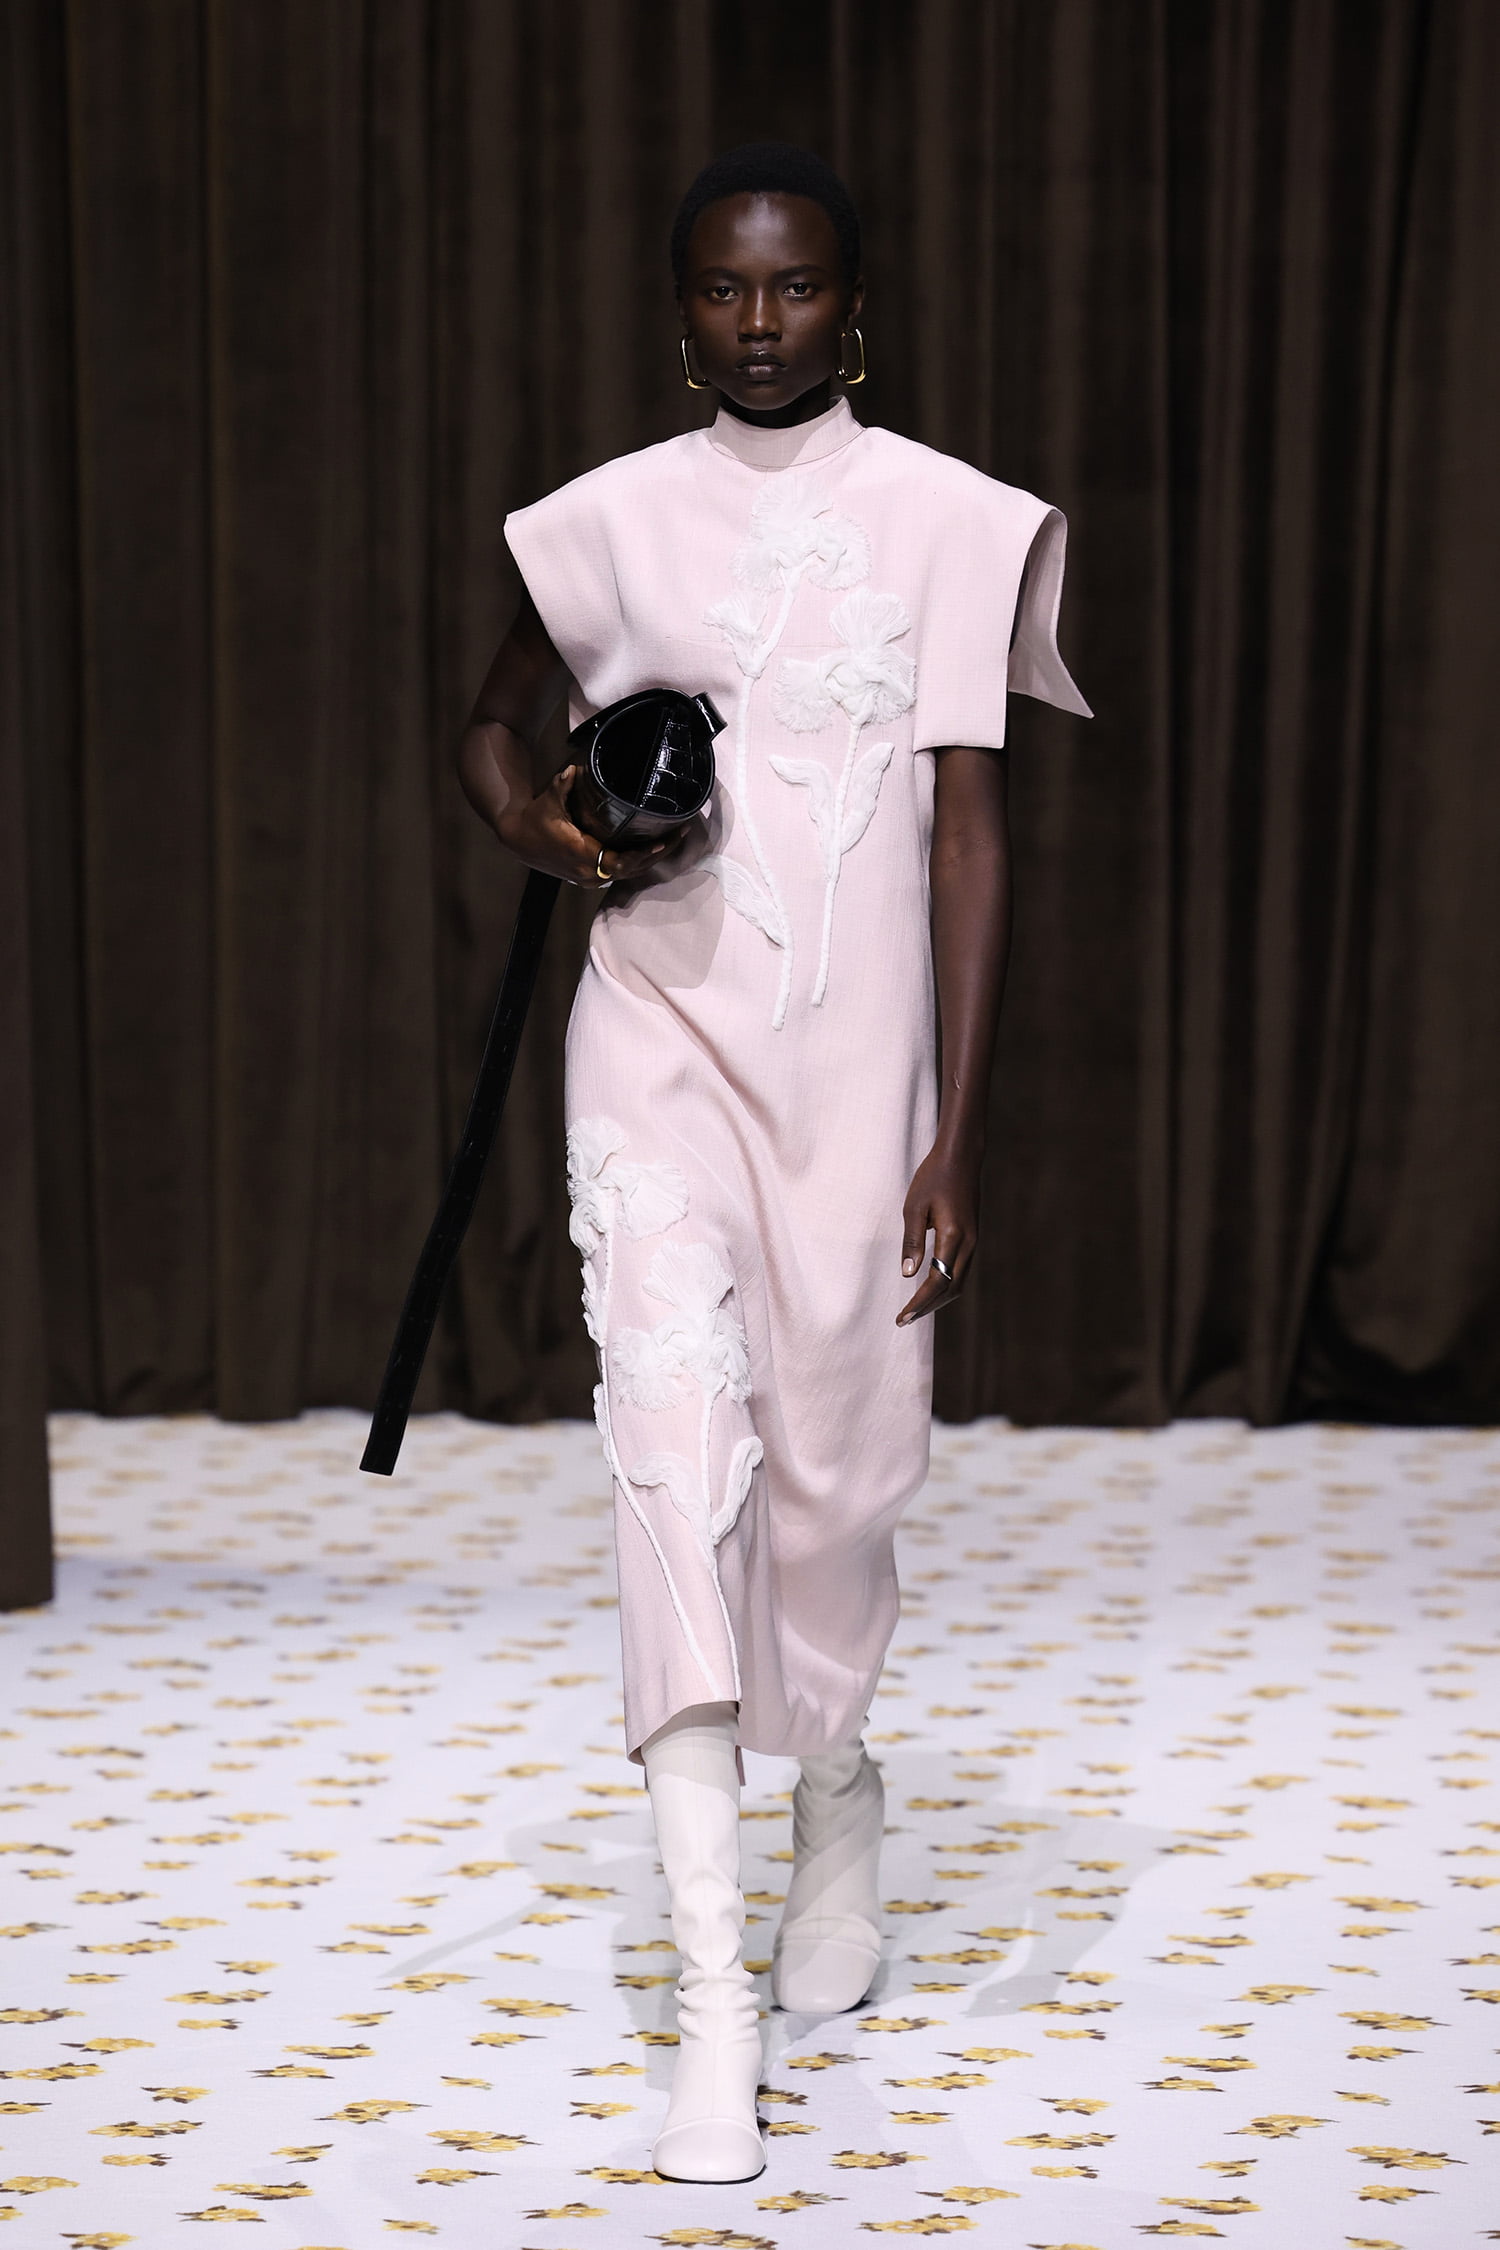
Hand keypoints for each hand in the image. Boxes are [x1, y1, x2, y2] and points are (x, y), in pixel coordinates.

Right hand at [495, 764, 680, 888]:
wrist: (518, 838)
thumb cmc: (535, 819)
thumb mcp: (548, 802)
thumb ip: (562, 787)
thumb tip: (574, 771)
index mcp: (581, 855)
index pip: (620, 861)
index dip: (644, 853)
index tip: (664, 839)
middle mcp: (589, 873)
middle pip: (633, 869)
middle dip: (659, 853)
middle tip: (681, 833)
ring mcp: (591, 878)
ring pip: (630, 873)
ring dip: (653, 858)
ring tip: (675, 839)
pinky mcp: (592, 876)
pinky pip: (622, 871)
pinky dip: (641, 861)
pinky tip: (656, 847)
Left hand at [896, 1141, 979, 1325]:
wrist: (961, 1156)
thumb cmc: (933, 1177)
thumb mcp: (914, 1206)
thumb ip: (911, 1241)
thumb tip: (908, 1275)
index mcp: (953, 1236)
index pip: (937, 1281)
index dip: (919, 1303)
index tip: (902, 1318)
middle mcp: (969, 1243)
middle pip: (951, 1289)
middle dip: (928, 1307)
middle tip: (904, 1320)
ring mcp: (973, 1241)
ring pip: (958, 1282)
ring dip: (938, 1299)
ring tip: (915, 1310)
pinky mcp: (972, 1237)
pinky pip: (960, 1270)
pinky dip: (945, 1286)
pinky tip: (930, 1288)